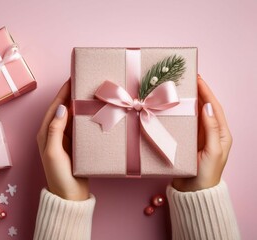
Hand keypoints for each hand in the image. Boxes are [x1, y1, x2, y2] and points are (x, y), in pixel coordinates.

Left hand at [36, 80, 88, 200]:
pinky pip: (80, 126)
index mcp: (46, 133)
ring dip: (80, 104)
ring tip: (91, 92)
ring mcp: (65, 139)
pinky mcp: (75, 145)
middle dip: (72, 94)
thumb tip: (62, 107)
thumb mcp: (54, 152)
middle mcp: (54, 133)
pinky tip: (95, 111)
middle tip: (85, 81)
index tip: (72, 77)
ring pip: (73, 116)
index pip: (55, 107)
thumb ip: (55, 130)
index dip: (63, 92)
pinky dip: (86, 117)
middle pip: (63, 109)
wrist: (70, 196)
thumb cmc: (59, 176)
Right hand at [172, 75, 232, 191]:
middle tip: (187, 80)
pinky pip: (184, 125)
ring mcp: (198, 137)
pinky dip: (179, 115)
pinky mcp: (187, 142)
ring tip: (179, 90)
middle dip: (197, 93)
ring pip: (193, 115)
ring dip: (187, 102)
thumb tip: (206, 107)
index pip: (214, 108)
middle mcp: (211, 133)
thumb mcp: (213, 151)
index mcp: (221, 134)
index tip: (198, 79)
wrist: (193, 192)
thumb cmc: (207, 174)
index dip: (207, 92)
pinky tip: (173, 109)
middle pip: (203, 108)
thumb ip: (212, 129)